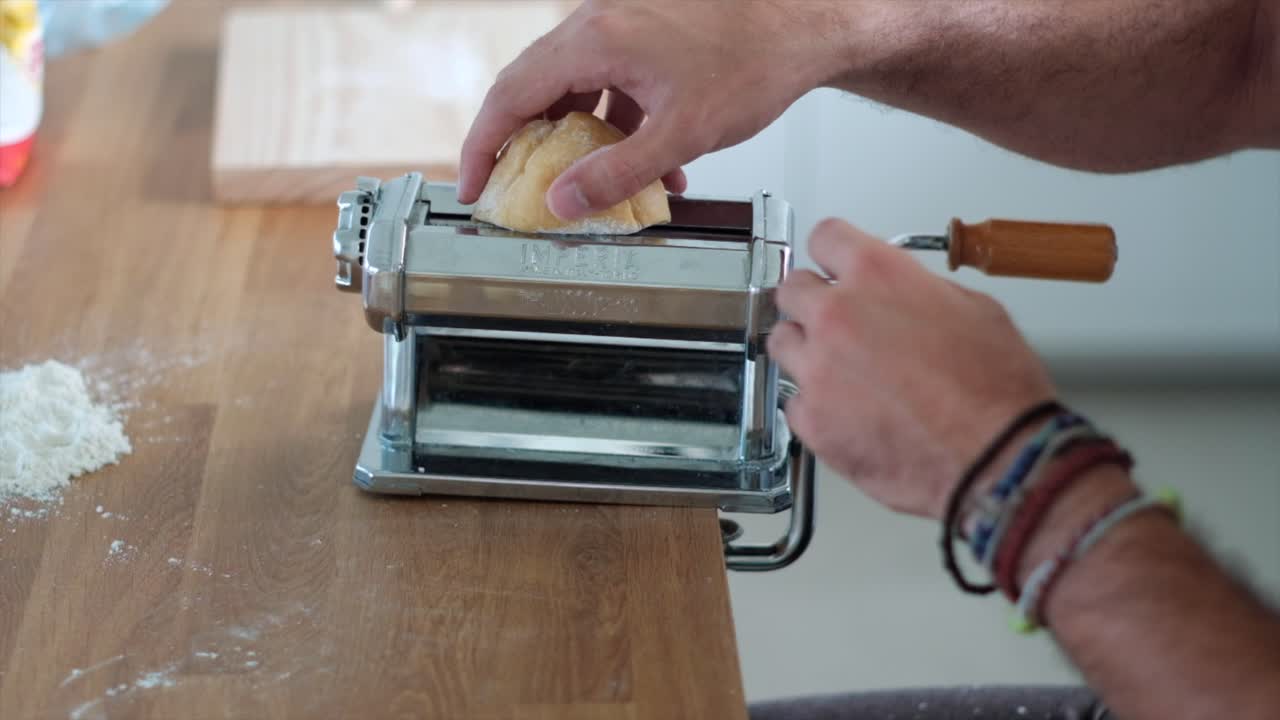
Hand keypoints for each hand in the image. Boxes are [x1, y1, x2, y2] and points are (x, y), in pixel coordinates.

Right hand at [457, 0, 832, 219]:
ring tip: (586, 186)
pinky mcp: (643, 32)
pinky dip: (614, 122)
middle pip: (532, 88)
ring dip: (576, 139)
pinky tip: (646, 161)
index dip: (482, 147)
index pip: (511, 96)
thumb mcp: (683, 134)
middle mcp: (597, 22)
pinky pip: (607, 80)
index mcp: (595, 40)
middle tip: (511, 190)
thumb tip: (563, 202)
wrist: (804, 21)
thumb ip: (617, 173)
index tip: (473, 186)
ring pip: (572, 86)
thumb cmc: (755, 61)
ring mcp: (620, 22)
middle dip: (521, 146)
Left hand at [767, 220, 1056, 519]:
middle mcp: (837, 316)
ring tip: (838, 368)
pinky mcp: (811, 419)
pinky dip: (815, 404)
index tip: (833, 263)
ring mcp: (817, 369)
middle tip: (835, 320)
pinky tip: (846, 412)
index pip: (825, 238)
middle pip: (792, 290)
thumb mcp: (976, 309)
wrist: (994, 456)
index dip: (832, 251)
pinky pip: (794, 401)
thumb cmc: (996, 389)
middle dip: (812, 301)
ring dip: (805, 350)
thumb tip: (907, 295)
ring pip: (782, 342)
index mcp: (877, 275)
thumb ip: (922, 292)